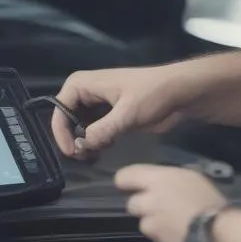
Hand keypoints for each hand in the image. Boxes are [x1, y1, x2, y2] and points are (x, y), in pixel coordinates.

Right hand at [51, 66, 186, 158]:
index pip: (60, 110)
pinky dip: (95, 141)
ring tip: (94, 155)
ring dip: (84, 142)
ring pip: (79, 126)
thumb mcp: (126, 113)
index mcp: (83, 84)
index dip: (61, 132)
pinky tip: (103, 150)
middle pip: (66, 119)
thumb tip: (81, 147)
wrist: (181, 92)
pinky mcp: (110, 115)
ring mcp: (98, 104)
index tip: (71, 152)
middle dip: (72, 139)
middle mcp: (86, 92)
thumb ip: (102, 130)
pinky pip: (93, 130)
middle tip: (84, 157)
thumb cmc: (153, 95)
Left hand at [114, 164, 226, 241]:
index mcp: (156, 179)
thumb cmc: (208, 200)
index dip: (127, 182)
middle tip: (161, 208)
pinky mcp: (155, 240)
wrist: (218, 233)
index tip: (134, 186)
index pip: (124, 176)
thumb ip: (169, 179)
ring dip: (153, 223)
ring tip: (173, 224)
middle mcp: (147, 199)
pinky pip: (154, 236)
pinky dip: (162, 236)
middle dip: (143, 206)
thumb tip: (160, 182)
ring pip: (143, 222)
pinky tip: (177, 235)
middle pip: (131, 203)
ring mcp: (149, 222)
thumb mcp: (191, 177)